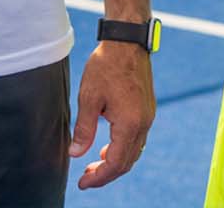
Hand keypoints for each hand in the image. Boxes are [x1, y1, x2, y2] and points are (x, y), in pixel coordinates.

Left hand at [71, 41, 155, 188]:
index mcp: (129, 123)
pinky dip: (123, 148)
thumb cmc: (107, 66)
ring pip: (134, 151)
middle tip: (86, 176)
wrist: (127, 41)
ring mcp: (148, 116)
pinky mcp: (147, 108)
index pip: (115, 163)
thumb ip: (83, 129)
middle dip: (106, 174)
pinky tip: (108, 145)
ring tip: (95, 164)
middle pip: (127, 162)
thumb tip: (76, 154)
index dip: (98, 178)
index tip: (82, 183)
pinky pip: (138, 138)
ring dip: (115, 162)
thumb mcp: (89, 98)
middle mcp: (143, 123)